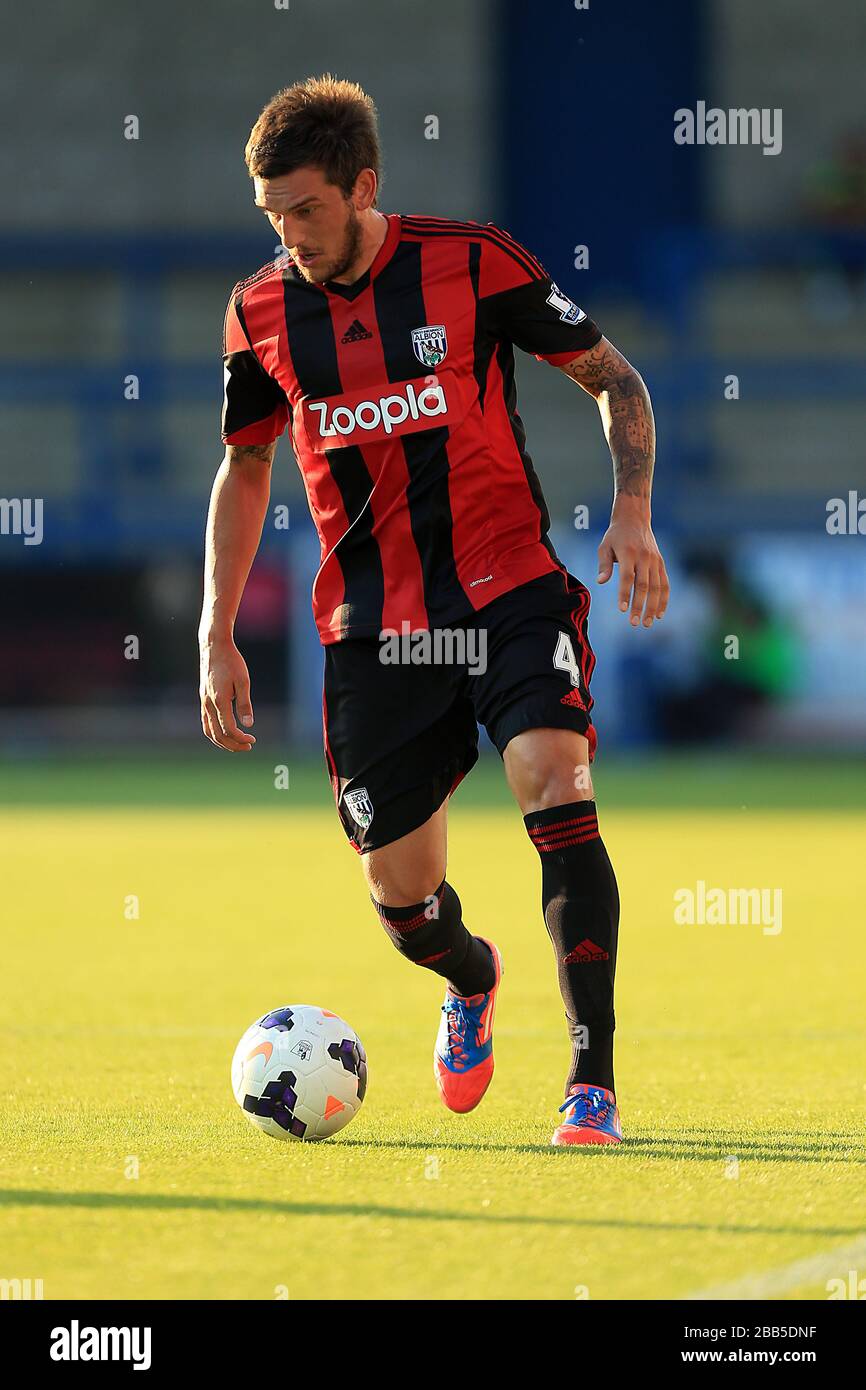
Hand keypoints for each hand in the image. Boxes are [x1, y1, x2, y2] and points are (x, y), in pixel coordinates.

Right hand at [199, 635, 255, 751]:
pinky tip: (225, 732)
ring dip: (222, 742)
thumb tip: (248, 725)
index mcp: (219, 700)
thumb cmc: (232, 661)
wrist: (214, 646)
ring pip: (208, 731)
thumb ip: (244, 703)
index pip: (228, 729)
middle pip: (217, 734)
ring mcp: (203, 701)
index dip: (241, 738)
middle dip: (233, 744)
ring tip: (236, 744)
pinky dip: (214, 732)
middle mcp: (208, 703)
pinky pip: (205, 722)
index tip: (253, 739)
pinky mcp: (203, 698)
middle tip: (248, 746)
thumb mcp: (243, 681)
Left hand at [597, 504, 669, 627]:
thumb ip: (603, 565)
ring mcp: (655, 560)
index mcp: (628, 552)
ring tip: (647, 623)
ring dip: (653, 606)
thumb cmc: (615, 535)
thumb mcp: (604, 546)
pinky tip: (659, 614)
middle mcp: (644, 557)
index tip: (622, 610)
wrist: (634, 518)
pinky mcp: (661, 563)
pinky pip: (665, 583)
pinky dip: (664, 599)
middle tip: (634, 623)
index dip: (625, 594)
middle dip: (639, 605)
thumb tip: (600, 582)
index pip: (627, 577)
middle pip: (644, 585)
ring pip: (657, 587)